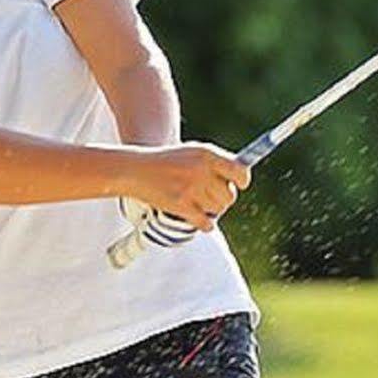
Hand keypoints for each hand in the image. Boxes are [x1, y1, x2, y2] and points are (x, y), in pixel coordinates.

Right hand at [121, 143, 250, 230]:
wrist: (135, 170)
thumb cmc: (165, 161)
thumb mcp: (192, 153)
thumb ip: (214, 163)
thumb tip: (241, 177)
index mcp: (207, 154)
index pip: (240, 172)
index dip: (242, 181)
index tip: (238, 184)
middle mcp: (201, 170)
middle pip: (229, 196)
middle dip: (222, 199)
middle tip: (209, 196)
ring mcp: (191, 189)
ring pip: (218, 210)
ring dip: (211, 211)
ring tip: (198, 204)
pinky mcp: (181, 206)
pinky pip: (206, 223)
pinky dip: (204, 224)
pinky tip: (198, 219)